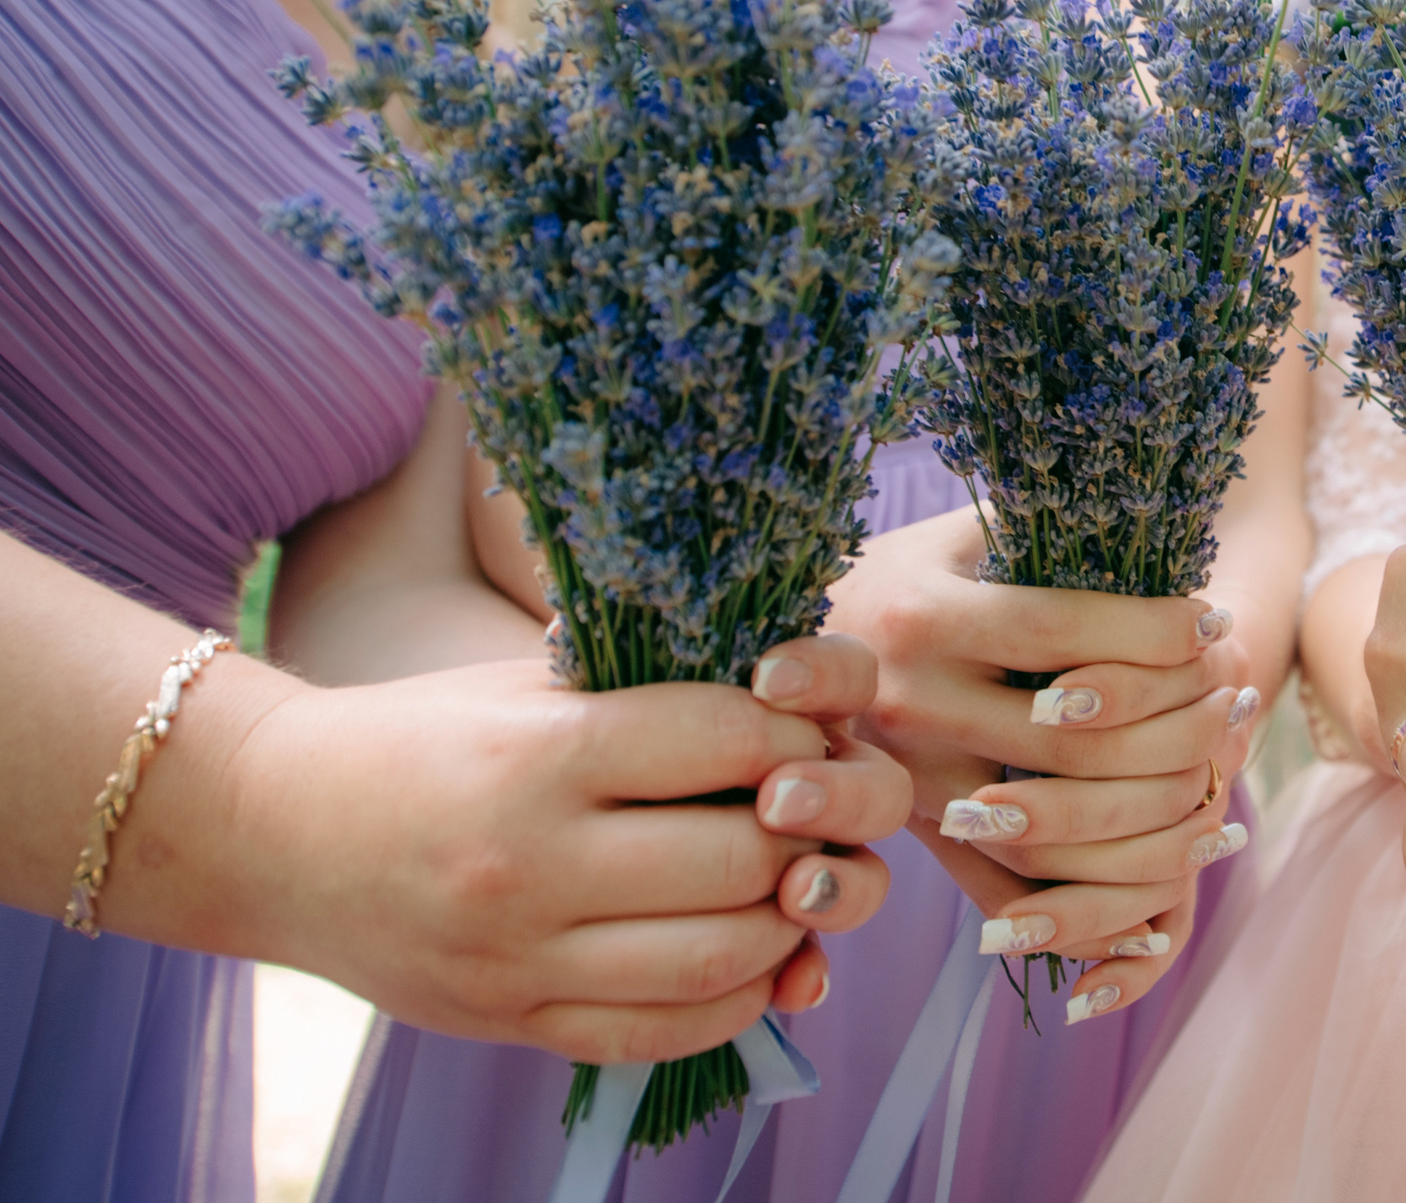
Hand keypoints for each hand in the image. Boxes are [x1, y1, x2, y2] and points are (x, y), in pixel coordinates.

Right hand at [216, 659, 891, 1063]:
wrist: (273, 828)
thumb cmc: (424, 736)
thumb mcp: (529, 685)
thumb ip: (652, 700)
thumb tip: (803, 721)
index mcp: (540, 754)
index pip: (725, 740)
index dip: (792, 732)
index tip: (806, 729)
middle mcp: (531, 861)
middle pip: (739, 857)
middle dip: (808, 832)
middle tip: (820, 811)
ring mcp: (518, 957)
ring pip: (716, 958)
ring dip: (788, 921)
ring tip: (794, 882)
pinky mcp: (510, 1022)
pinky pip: (659, 1032)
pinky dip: (736, 1001)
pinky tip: (756, 958)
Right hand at [836, 508, 1252, 1010]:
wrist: (800, 654)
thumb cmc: (909, 574)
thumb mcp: (962, 536)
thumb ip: (1043, 535)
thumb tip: (1160, 526)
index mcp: (921, 617)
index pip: (1061, 631)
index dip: (1154, 632)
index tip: (1212, 621)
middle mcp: (909, 707)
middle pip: (1074, 740)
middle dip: (1177, 723)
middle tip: (1233, 697)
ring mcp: (911, 785)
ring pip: (1056, 829)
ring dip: (1158, 811)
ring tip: (1219, 771)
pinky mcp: (920, 842)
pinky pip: (1017, 892)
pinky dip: (1100, 900)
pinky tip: (1173, 869)